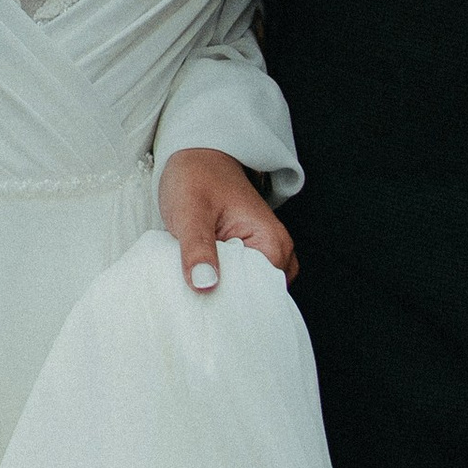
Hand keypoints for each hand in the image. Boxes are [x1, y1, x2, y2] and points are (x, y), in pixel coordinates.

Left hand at [158, 146, 296, 295]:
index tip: (205, 311)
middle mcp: (276, 250)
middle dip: (228, 304)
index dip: (232, 305)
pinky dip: (222, 286)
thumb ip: (197, 248)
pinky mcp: (248, 255)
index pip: (262, 294)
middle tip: (195, 303)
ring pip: (247, 292)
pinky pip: (240, 282)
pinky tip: (200, 284)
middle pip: (257, 298)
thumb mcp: (191, 211)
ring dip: (223, 295)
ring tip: (197, 291)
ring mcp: (263, 253)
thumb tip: (205, 285)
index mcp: (271, 241)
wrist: (195, 156)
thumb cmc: (196, 177)